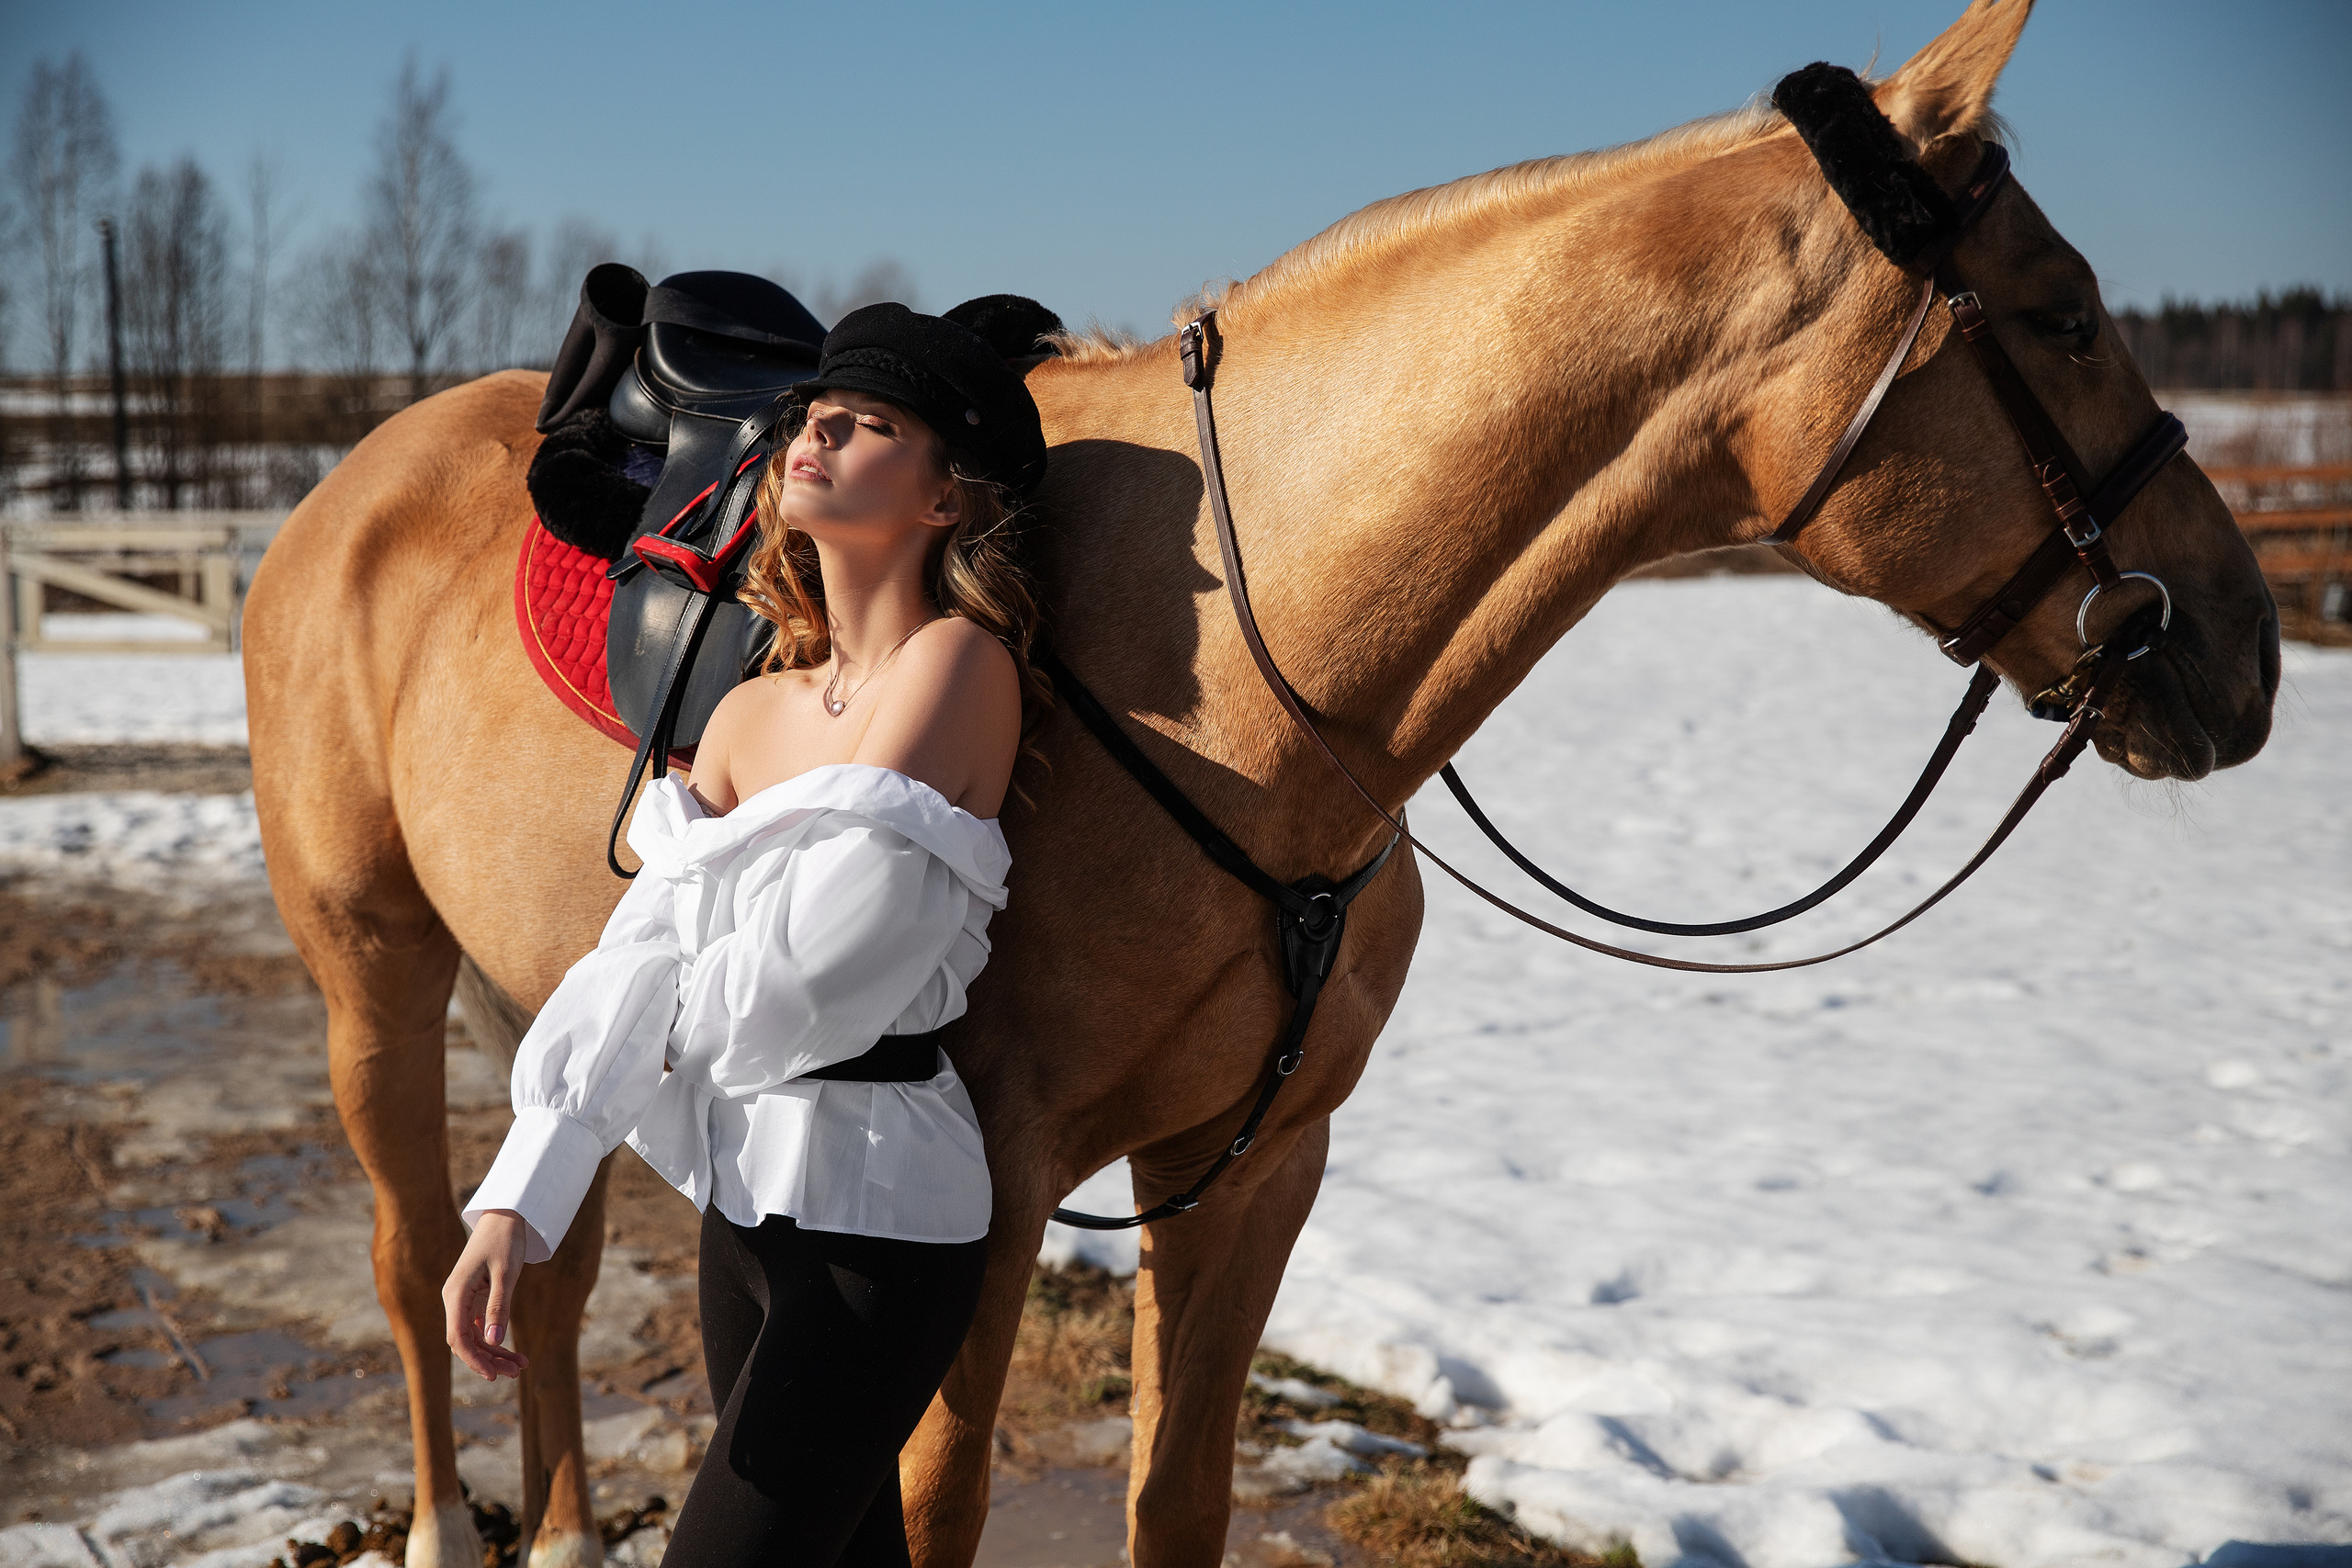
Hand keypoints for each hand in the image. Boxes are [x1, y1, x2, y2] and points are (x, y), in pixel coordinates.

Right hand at [442, 1210, 531, 1379]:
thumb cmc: (505, 1240)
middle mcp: (455, 1299)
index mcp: (456, 1294)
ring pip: (475, 1337)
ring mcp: (463, 1300)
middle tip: (517, 1371)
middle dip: (489, 1359)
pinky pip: (481, 1326)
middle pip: (466, 1341)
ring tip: (521, 1365)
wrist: (506, 1215)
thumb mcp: (506, 1273)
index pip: (458, 1338)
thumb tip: (494, 1342)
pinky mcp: (474, 1298)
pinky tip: (513, 1351)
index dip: (474, 1360)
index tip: (494, 1375)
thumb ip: (498, 1306)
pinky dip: (496, 1339)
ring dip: (495, 1353)